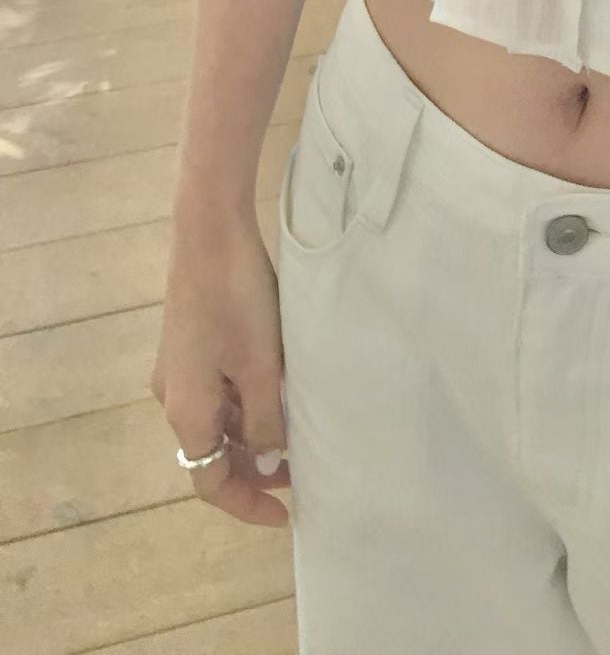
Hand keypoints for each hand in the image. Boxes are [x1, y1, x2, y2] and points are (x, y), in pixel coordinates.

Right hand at [150, 212, 290, 528]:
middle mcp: (173, 396)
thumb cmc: (237, 300)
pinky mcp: (188, 343)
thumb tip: (265, 464)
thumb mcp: (261, 366)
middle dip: (252, 469)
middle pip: (210, 453)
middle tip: (299, 470)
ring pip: (215, 421)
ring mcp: (178, 368)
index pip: (210, 482)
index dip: (248, 503)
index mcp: (187, 411)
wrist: (209, 233)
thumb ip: (264, 421)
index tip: (286, 514)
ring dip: (250, 434)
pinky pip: (216, 392)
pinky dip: (243, 404)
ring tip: (295, 431)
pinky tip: (275, 389)